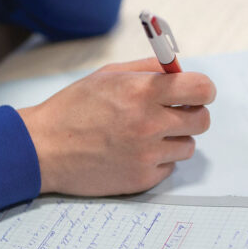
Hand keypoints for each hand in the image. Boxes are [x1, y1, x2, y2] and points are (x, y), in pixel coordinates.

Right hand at [18, 58, 214, 195]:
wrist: (44, 149)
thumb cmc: (73, 109)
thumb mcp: (107, 75)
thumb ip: (147, 69)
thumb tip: (178, 69)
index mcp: (143, 92)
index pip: (201, 88)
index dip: (203, 90)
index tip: (197, 93)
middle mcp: (149, 124)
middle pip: (202, 120)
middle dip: (192, 115)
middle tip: (172, 115)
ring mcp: (147, 155)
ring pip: (187, 146)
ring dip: (173, 140)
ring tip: (144, 136)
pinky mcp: (142, 178)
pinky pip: (168, 167)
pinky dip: (157, 161)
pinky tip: (132, 153)